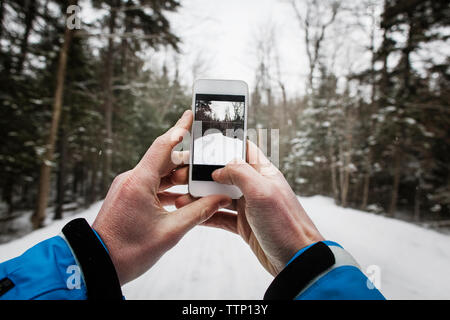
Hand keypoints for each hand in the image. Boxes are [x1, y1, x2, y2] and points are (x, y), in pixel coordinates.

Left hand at [92, 110, 231, 284]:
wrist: (99, 264)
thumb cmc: (129, 250)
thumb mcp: (170, 231)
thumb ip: (199, 212)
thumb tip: (220, 199)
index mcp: (139, 182)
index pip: (163, 146)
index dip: (179, 128)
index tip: (190, 114)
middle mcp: (131, 179)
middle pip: (164, 160)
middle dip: (186, 162)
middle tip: (207, 163)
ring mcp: (127, 187)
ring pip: (158, 174)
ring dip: (178, 178)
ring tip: (199, 184)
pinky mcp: (127, 195)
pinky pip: (151, 184)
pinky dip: (167, 188)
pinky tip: (183, 197)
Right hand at [175, 141, 323, 275]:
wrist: (297, 260)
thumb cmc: (286, 225)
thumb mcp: (262, 192)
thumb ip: (240, 173)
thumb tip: (219, 169)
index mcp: (264, 173)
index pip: (243, 150)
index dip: (224, 145)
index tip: (202, 145)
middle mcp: (255, 187)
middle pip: (225, 174)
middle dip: (204, 174)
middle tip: (183, 175)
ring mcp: (249, 207)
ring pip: (220, 196)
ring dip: (201, 197)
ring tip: (182, 198)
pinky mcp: (244, 225)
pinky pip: (221, 216)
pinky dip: (206, 215)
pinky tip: (192, 214)